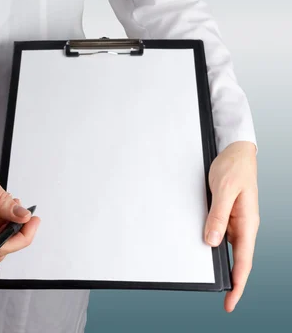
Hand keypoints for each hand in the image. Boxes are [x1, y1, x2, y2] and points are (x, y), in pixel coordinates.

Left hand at [204, 141, 259, 311]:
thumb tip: (212, 241)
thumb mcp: (224, 189)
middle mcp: (244, 224)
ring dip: (220, 260)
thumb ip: (218, 214)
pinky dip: (213, 242)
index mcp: (248, 222)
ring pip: (227, 246)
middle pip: (238, 258)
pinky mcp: (227, 213)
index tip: (230, 302)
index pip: (244, 261)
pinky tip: (204, 245)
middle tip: (219, 296)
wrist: (235, 151)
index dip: (238, 284)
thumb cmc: (234, 167)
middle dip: (230, 279)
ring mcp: (236, 219)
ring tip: (208, 274)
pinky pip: (220, 232)